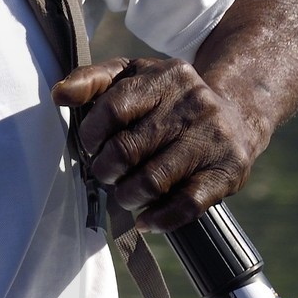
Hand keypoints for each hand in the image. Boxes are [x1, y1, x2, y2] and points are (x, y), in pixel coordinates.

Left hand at [51, 55, 263, 231]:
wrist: (238, 116)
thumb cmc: (168, 101)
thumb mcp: (133, 77)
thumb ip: (92, 80)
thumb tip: (60, 95)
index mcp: (166, 77)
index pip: (112, 109)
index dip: (92, 136)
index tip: (92, 147)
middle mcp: (193, 104)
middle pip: (127, 150)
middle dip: (106, 171)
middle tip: (108, 174)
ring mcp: (213, 138)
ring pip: (151, 182)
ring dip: (127, 197)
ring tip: (126, 194)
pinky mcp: (228, 171)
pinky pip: (186, 205)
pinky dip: (159, 219)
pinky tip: (146, 220)